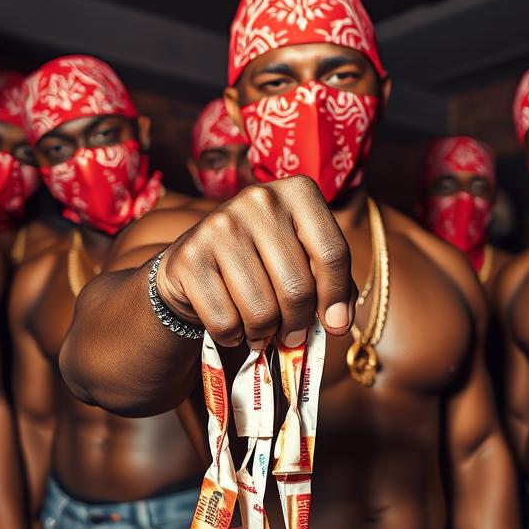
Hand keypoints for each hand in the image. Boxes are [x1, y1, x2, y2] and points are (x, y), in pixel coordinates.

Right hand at [156, 176, 357, 349]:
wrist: (197, 263)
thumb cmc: (263, 263)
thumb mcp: (303, 259)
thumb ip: (331, 285)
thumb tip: (339, 322)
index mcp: (297, 193)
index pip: (332, 252)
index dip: (337, 297)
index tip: (335, 325)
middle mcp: (258, 200)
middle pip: (297, 287)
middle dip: (297, 324)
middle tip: (291, 334)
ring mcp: (219, 226)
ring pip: (262, 311)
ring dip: (264, 334)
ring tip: (260, 329)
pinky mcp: (190, 257)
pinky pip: (225, 321)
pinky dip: (232, 336)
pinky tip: (232, 325)